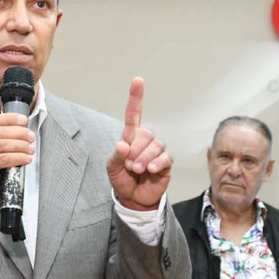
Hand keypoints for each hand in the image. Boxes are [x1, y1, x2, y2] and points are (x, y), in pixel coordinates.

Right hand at [0, 113, 34, 205]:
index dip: (10, 118)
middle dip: (20, 133)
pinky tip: (26, 159)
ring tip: (30, 149)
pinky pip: (5, 158)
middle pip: (1, 131)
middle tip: (30, 137)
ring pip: (4, 144)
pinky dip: (18, 158)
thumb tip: (16, 130)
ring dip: (21, 146)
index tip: (23, 120)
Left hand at [106, 77, 171, 209]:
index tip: (138, 80)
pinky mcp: (166, 163)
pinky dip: (157, 163)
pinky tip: (151, 169)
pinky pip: (165, 157)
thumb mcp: (112, 168)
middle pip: (145, 133)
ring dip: (144, 158)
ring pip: (155, 145)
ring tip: (136, 169)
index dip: (136, 97)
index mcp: (130, 137)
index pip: (133, 114)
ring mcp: (156, 151)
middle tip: (129, 164)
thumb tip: (123, 144)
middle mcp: (144, 141)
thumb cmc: (121, 179)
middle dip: (135, 150)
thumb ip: (116, 156)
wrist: (133, 198)